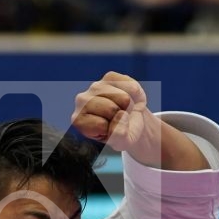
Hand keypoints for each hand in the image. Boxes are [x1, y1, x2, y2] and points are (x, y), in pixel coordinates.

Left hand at [71, 72, 207, 170]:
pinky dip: (132, 90)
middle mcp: (81, 102)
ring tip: (131, 110)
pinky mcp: (108, 77)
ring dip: (127, 101)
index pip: (87, 116)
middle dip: (117, 111)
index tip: (116, 128)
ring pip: (113, 90)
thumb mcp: (125, 141)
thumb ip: (119, 136)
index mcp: (79, 119)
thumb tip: (117, 130)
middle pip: (99, 101)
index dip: (106, 122)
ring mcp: (93, 87)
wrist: (138, 126)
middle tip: (125, 118)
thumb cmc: (129, 136)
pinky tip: (133, 100)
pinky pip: (123, 81)